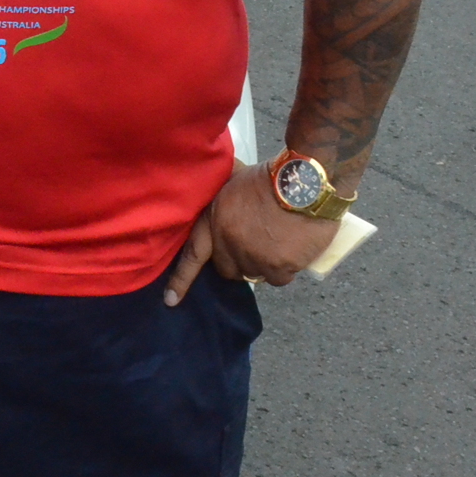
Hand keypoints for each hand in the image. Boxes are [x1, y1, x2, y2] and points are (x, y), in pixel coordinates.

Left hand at [163, 163, 341, 305]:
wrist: (305, 182)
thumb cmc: (271, 175)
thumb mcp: (235, 179)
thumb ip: (223, 197)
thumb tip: (214, 188)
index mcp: (214, 221)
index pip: (192, 255)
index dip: (181, 280)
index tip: (170, 301)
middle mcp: (229, 244)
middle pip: (228, 268)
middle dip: (239, 261)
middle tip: (256, 244)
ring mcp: (253, 258)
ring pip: (256, 274)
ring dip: (264, 264)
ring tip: (279, 242)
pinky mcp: (278, 267)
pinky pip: (279, 278)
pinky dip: (286, 269)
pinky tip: (293, 251)